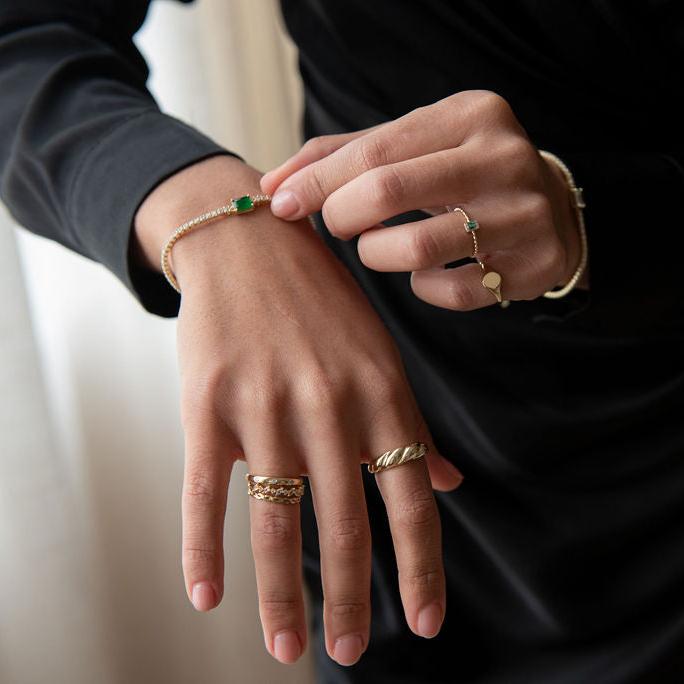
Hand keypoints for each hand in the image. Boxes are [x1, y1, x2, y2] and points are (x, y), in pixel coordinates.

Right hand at [133, 155, 463, 666]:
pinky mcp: (207, 403)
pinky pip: (203, 489)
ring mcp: (265, 405)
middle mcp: (329, 406)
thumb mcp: (380, 354)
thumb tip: (447, 482)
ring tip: (286, 645)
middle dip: (350, 598)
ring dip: (280, 594)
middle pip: (343, 523)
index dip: (422, 566)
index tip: (426, 623)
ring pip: (276, 519)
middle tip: (347, 651)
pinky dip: (201, 548)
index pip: (412, 498)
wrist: (251, 240)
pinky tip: (206, 597)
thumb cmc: (322, 303)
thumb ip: (411, 424)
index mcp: (381, 395)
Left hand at [260, 90, 587, 309]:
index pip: (373, 150)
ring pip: (419, 248)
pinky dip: (424, 287)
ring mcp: (523, 214)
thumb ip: (345, 156)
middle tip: (341, 226)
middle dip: (344, 216)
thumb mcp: (414, 146)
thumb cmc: (462, 173)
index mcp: (470, 115)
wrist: (549, 208)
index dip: (319, 182)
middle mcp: (504, 158)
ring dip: (379, 255)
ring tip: (380, 248)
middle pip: (389, 191)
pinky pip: (451, 291)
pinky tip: (428, 272)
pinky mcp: (532, 266)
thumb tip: (274, 186)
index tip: (284, 203)